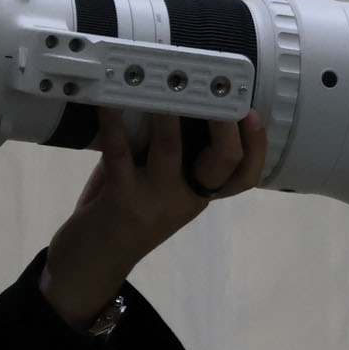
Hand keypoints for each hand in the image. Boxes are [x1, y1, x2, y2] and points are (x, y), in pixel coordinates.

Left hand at [39, 107, 268, 327]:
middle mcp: (185, 197)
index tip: (252, 112)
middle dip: (225, 125)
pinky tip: (109, 103)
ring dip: (167, 113)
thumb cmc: (125, 215)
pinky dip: (113, 124)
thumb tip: (170, 94)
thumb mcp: (157, 186)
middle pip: (224, 163)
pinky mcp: (120, 199)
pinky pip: (119, 153)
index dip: (257, 145)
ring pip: (171, 150)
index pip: (244, 175)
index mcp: (199, 192)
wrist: (91, 266)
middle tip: (219, 92)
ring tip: (164, 83)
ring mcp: (154, 200)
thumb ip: (167, 150)